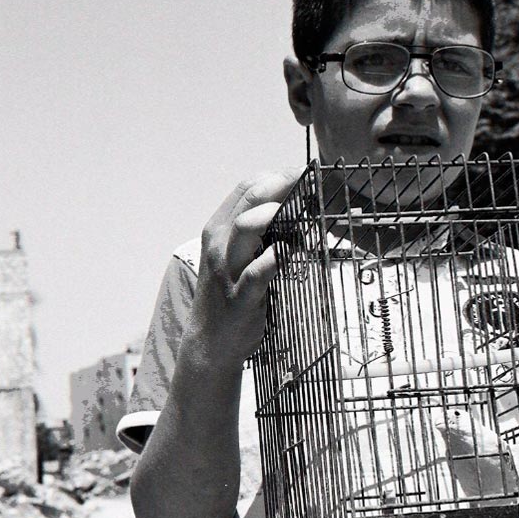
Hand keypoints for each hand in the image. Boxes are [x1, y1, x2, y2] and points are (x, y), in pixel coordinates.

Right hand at [189, 170, 300, 369]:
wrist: (210, 342)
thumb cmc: (230, 295)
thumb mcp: (237, 257)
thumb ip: (260, 235)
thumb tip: (298, 215)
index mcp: (219, 230)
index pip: (246, 188)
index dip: (277, 176)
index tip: (303, 175)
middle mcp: (220, 244)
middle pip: (249, 199)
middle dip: (282, 184)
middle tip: (308, 180)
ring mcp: (228, 269)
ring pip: (246, 227)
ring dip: (276, 213)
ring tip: (302, 210)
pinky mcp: (241, 296)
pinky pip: (258, 271)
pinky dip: (276, 257)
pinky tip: (293, 250)